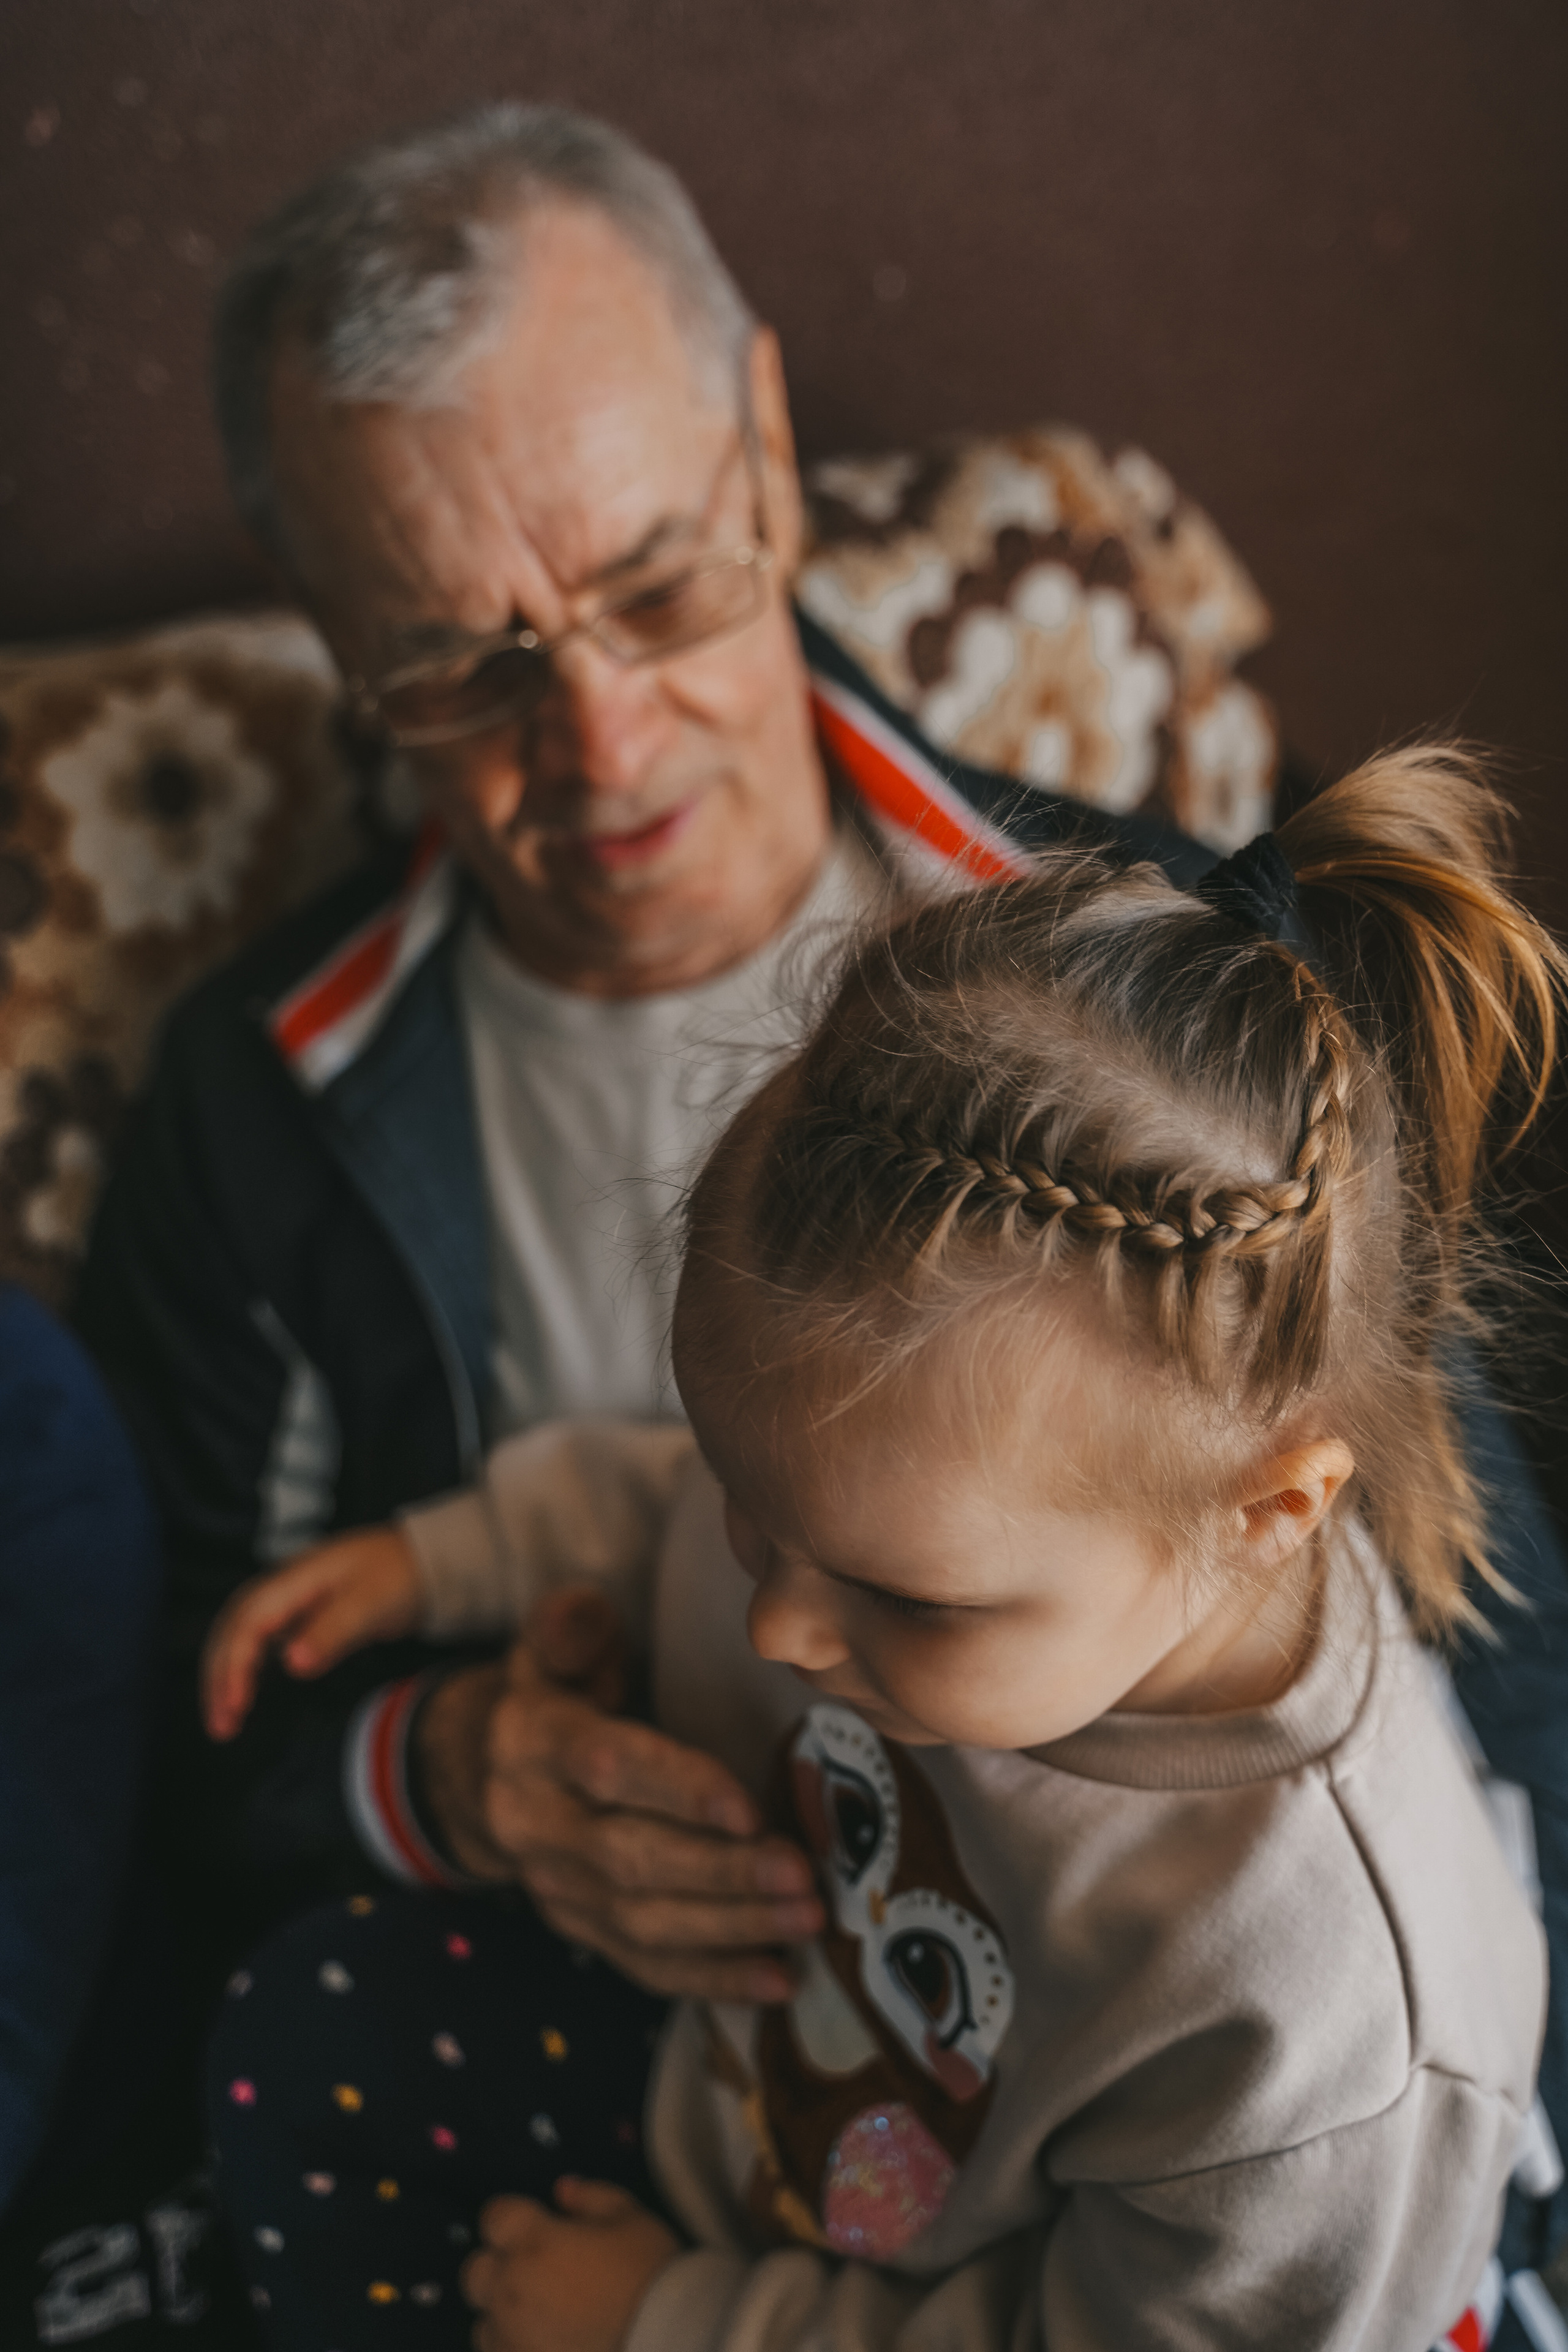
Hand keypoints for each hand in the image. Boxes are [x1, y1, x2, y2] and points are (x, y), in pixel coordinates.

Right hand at [201, 1527, 421, 1740]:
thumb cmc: (398, 1574)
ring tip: (224, 1722)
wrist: (421, 1559)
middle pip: (232, 1629)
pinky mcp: (296, 1615)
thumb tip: (293, 1665)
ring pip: (239, 1637)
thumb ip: (333, 1632)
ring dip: (225, 1676)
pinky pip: (257, 1642)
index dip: (235, 1664)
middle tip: (220, 1726)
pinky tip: (243, 1697)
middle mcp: (282, 1587)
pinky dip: (244, 1670)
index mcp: (296, 1578)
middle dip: (218, 1677)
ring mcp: (287, 1600)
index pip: (248, 1622)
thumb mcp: (372, 1603)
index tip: (235, 1704)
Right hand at [416, 1594, 824, 2000]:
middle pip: (629, 1857)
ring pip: (641, 1921)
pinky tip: (778, 1979)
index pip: (606, 1767)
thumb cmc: (553, 1693)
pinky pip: (643, 1965)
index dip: (676, 1789)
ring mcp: (553, 1887)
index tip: (748, 1807)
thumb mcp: (550, 1643)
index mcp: (531, 1742)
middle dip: (721, 1873)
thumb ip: (572, 1625)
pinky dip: (713, 1978)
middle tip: (802, 1875)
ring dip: (730, 1928)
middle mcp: (534, 1823)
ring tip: (807, 1920)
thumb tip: (586, 1615)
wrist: (482, 1775)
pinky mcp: (578, 1929)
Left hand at [462, 2180, 679, 2351]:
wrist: (667, 2343)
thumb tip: (561, 2190)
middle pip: (475, 2272)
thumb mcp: (631, 2218)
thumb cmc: (650, 2276)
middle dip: (498, 2265)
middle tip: (535, 2270)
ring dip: (503, 2314)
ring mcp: (511, 2339)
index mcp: (533, 2242)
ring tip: (540, 2316)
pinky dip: (513, 2347)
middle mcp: (511, 2290)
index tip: (534, 2224)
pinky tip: (543, 2343)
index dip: (512, 2218)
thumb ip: (591, 2197)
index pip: (493, 2218)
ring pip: (482, 2322)